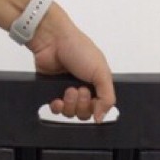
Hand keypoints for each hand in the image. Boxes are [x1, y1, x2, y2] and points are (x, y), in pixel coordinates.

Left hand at [28, 5, 115, 122]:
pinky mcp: (52, 92)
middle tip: (79, 90)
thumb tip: (101, 118)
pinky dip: (57, 107)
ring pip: (70, 113)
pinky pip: (55, 110)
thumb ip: (107, 97)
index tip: (93, 98)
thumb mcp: (101, 72)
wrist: (53, 41)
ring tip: (68, 89)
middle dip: (82, 105)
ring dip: (69, 104)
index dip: (95, 108)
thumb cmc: (78, 48)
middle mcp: (83, 88)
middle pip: (84, 113)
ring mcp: (66, 91)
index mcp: (97, 83)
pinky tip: (57, 99)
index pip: (99, 108)